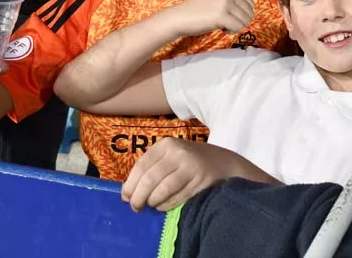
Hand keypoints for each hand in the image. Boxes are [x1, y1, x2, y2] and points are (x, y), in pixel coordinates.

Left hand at [121, 139, 240, 211]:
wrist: (225, 164)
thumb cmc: (191, 162)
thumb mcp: (171, 157)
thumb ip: (151, 169)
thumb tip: (127, 192)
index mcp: (167, 145)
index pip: (141, 166)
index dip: (130, 184)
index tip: (126, 198)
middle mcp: (178, 152)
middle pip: (149, 179)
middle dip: (139, 197)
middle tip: (136, 208)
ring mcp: (191, 166)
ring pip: (162, 190)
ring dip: (153, 202)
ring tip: (152, 206)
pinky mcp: (200, 181)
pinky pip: (176, 198)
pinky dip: (166, 205)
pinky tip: (164, 206)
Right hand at [169, 0, 253, 36]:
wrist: (180, 17)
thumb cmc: (200, 10)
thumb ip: (235, 0)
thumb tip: (252, 11)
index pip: (251, 4)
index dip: (241, 14)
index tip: (228, 14)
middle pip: (250, 13)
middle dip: (239, 21)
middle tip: (224, 20)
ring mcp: (226, 3)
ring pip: (245, 22)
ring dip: (234, 26)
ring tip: (220, 23)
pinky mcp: (222, 15)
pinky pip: (238, 28)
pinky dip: (230, 31)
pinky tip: (220, 27)